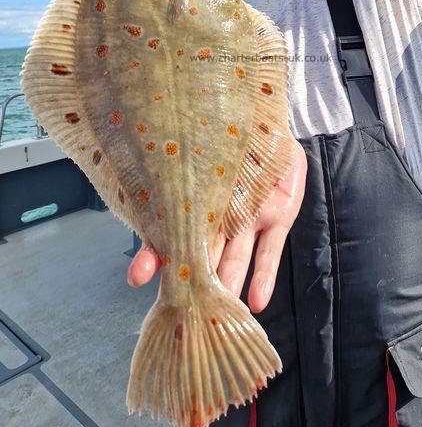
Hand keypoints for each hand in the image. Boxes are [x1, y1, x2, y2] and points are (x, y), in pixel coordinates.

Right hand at [127, 138, 306, 312]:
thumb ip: (182, 159)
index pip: (172, 232)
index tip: (137, 277)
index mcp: (199, 197)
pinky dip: (265, 275)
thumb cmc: (231, 128)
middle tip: (184, 306)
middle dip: (194, 281)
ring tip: (221, 310)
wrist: (270, 116)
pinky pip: (271, 250)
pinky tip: (258, 301)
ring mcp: (250, 218)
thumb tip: (144, 154)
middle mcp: (222, 214)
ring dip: (229, 284)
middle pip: (204, 254)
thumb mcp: (204, 142)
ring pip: (236, 258)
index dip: (155, 255)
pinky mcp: (279, 218)